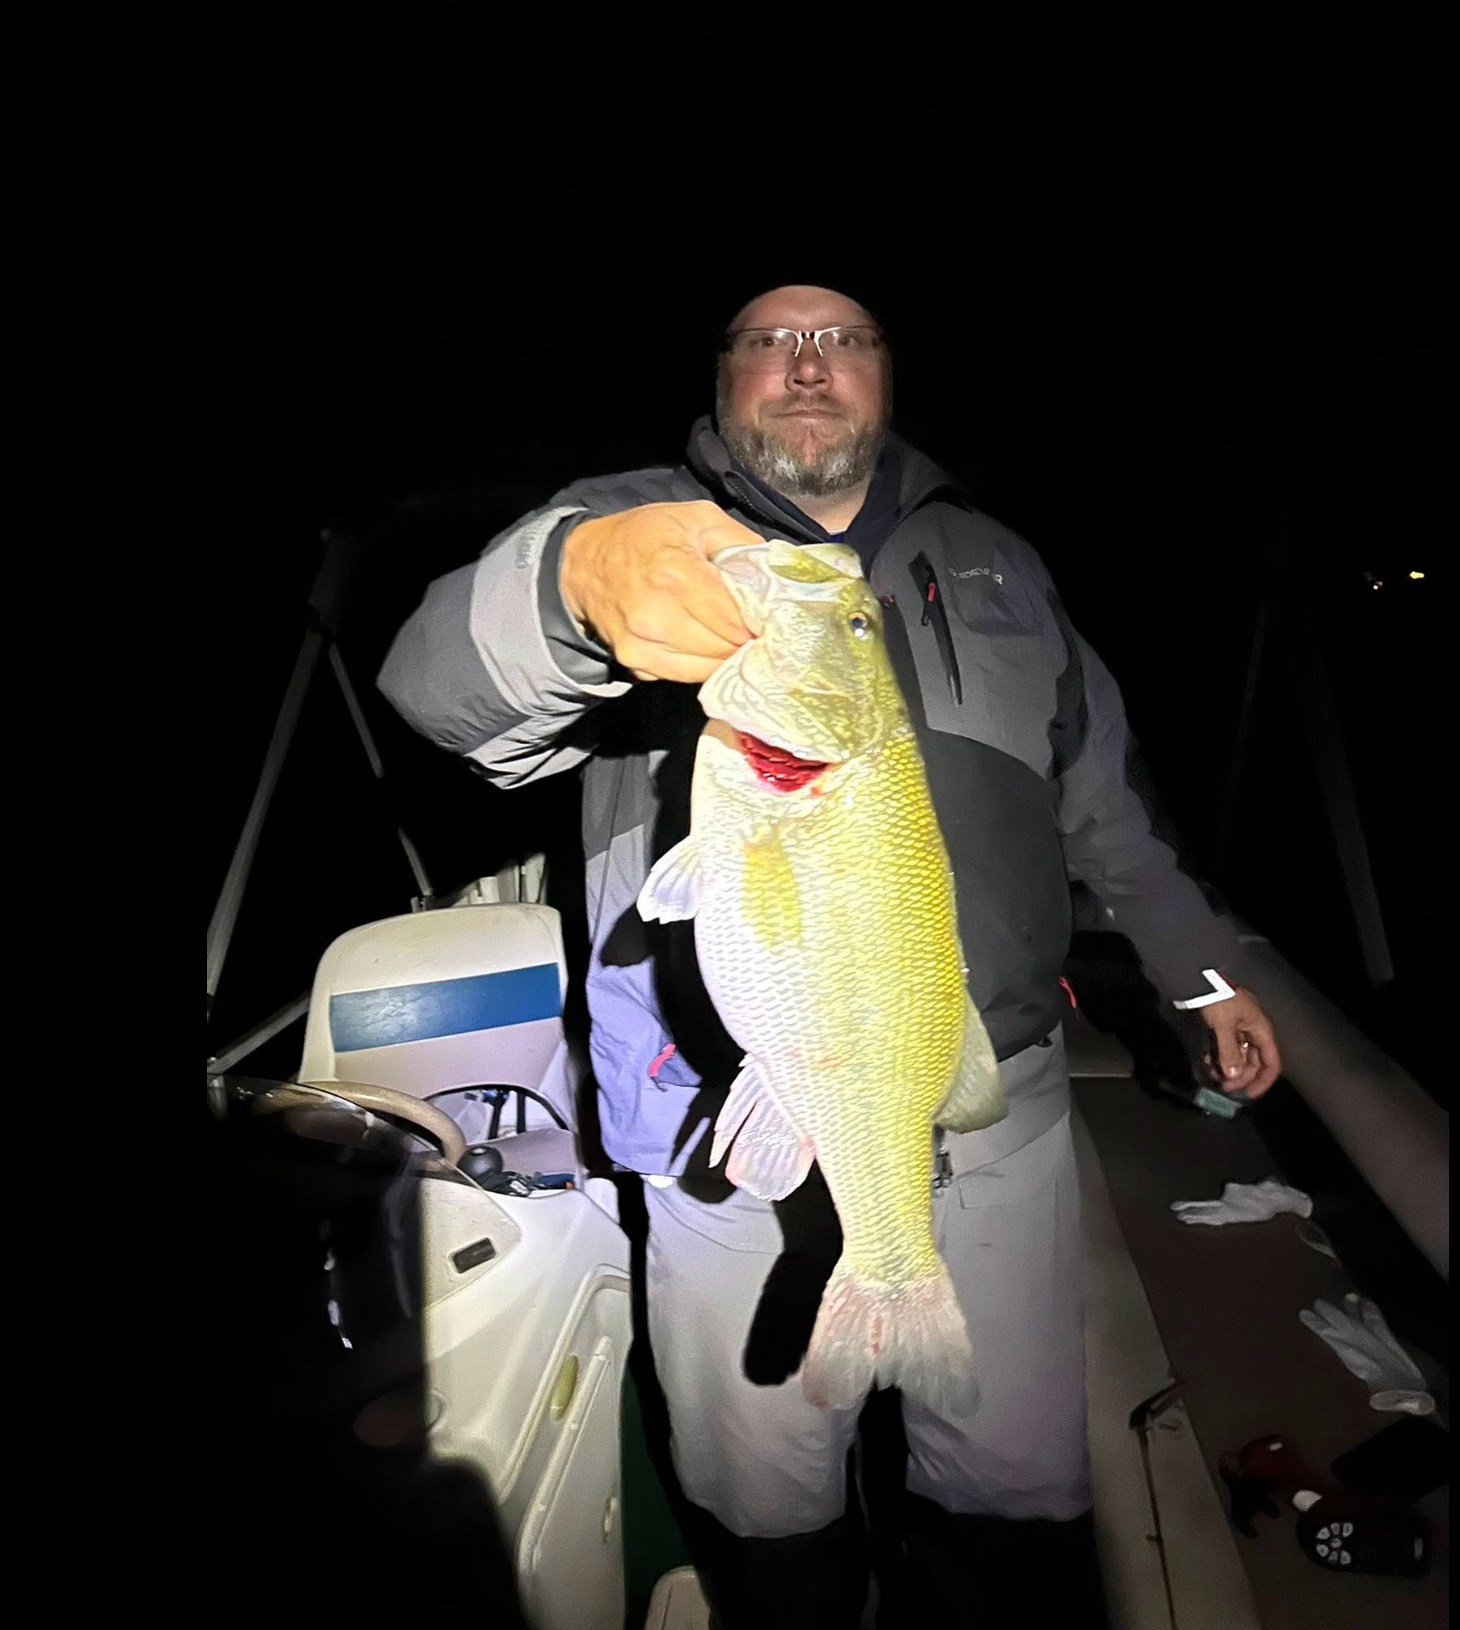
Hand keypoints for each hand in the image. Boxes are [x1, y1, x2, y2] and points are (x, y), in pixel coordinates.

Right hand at [560, 501, 760, 682]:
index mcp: (674, 573)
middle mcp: (655, 615)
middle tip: (752, 625)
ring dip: (724, 654)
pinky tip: (701, 642)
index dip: (757, 620)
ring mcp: (642, 644)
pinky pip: (685, 675)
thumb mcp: (696, 518)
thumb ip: (740, 542)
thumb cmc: (644, 536)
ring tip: (730, 634)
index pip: (734, 619)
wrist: (585, 563)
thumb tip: (776, 574)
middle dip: (744, 638)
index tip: (766, 615)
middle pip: (723, 646)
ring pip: (706, 667)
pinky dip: (700, 664)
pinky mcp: (635, 662)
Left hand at [1199, 985, 1281, 1097]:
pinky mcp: (1223, 1028)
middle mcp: (1252, 1032)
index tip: (1249, 1095)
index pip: (1271, 1063)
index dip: (1263, 1081)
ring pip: (1237, 1057)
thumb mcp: (1224, 1025)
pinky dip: (1218, 1058)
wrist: (1200, 979)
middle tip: (1223, 1086)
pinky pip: (1225, 1049)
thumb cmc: (1218, 998)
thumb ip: (1229, 1052)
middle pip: (1253, 1063)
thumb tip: (1233, 1076)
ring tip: (1212, 1074)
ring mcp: (1238, 1030)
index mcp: (1261, 1030)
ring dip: (1226, 1068)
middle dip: (1240, 1077)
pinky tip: (1207, 1063)